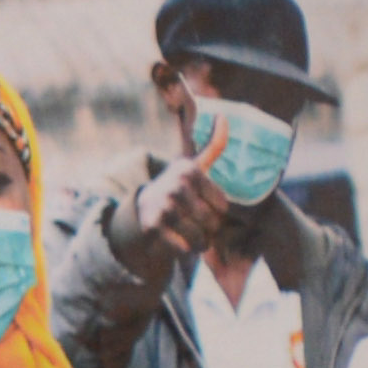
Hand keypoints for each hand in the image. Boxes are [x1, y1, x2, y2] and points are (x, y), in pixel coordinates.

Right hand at [121, 129, 232, 270]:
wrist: (144, 204)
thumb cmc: (178, 186)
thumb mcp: (195, 165)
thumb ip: (214, 145)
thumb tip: (223, 117)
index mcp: (190, 172)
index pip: (223, 206)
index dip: (216, 210)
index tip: (202, 203)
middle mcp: (176, 188)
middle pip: (213, 222)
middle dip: (209, 228)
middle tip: (196, 222)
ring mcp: (164, 208)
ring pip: (200, 238)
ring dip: (199, 243)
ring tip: (192, 235)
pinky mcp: (153, 228)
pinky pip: (183, 249)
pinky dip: (184, 250)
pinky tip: (178, 242)